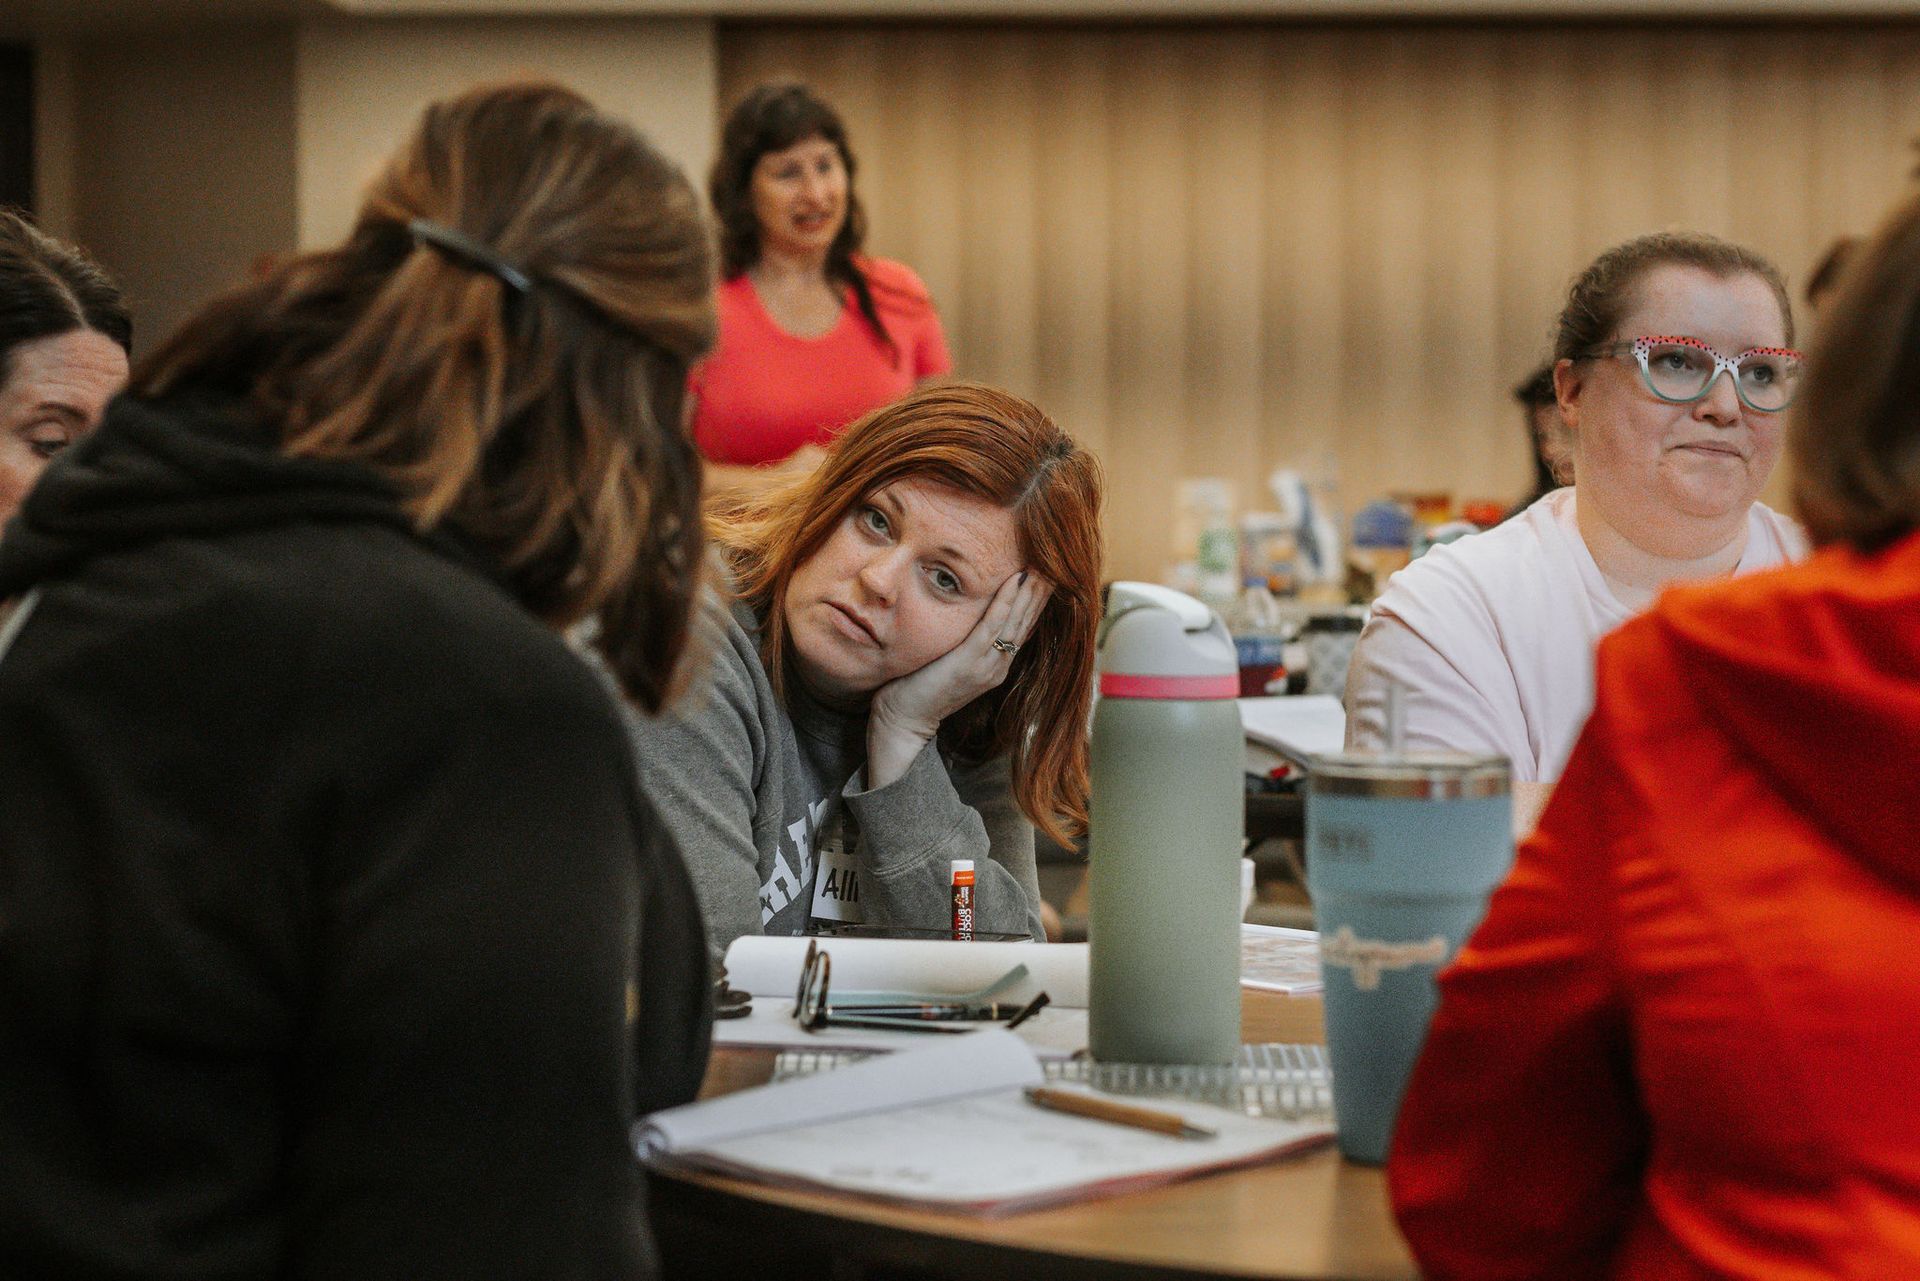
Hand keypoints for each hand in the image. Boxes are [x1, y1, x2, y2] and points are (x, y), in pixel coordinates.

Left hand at [865, 571, 1051, 788]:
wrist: (904, 720)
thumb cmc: (919, 688)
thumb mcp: (951, 662)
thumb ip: (966, 643)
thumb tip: (970, 615)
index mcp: (996, 665)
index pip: (1022, 628)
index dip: (1036, 601)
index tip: (1047, 575)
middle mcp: (997, 666)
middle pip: (1025, 622)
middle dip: (1039, 592)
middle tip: (1054, 563)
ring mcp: (985, 666)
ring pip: (1014, 622)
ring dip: (1029, 592)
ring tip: (1041, 567)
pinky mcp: (968, 662)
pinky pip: (992, 626)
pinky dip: (1005, 602)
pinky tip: (1014, 581)